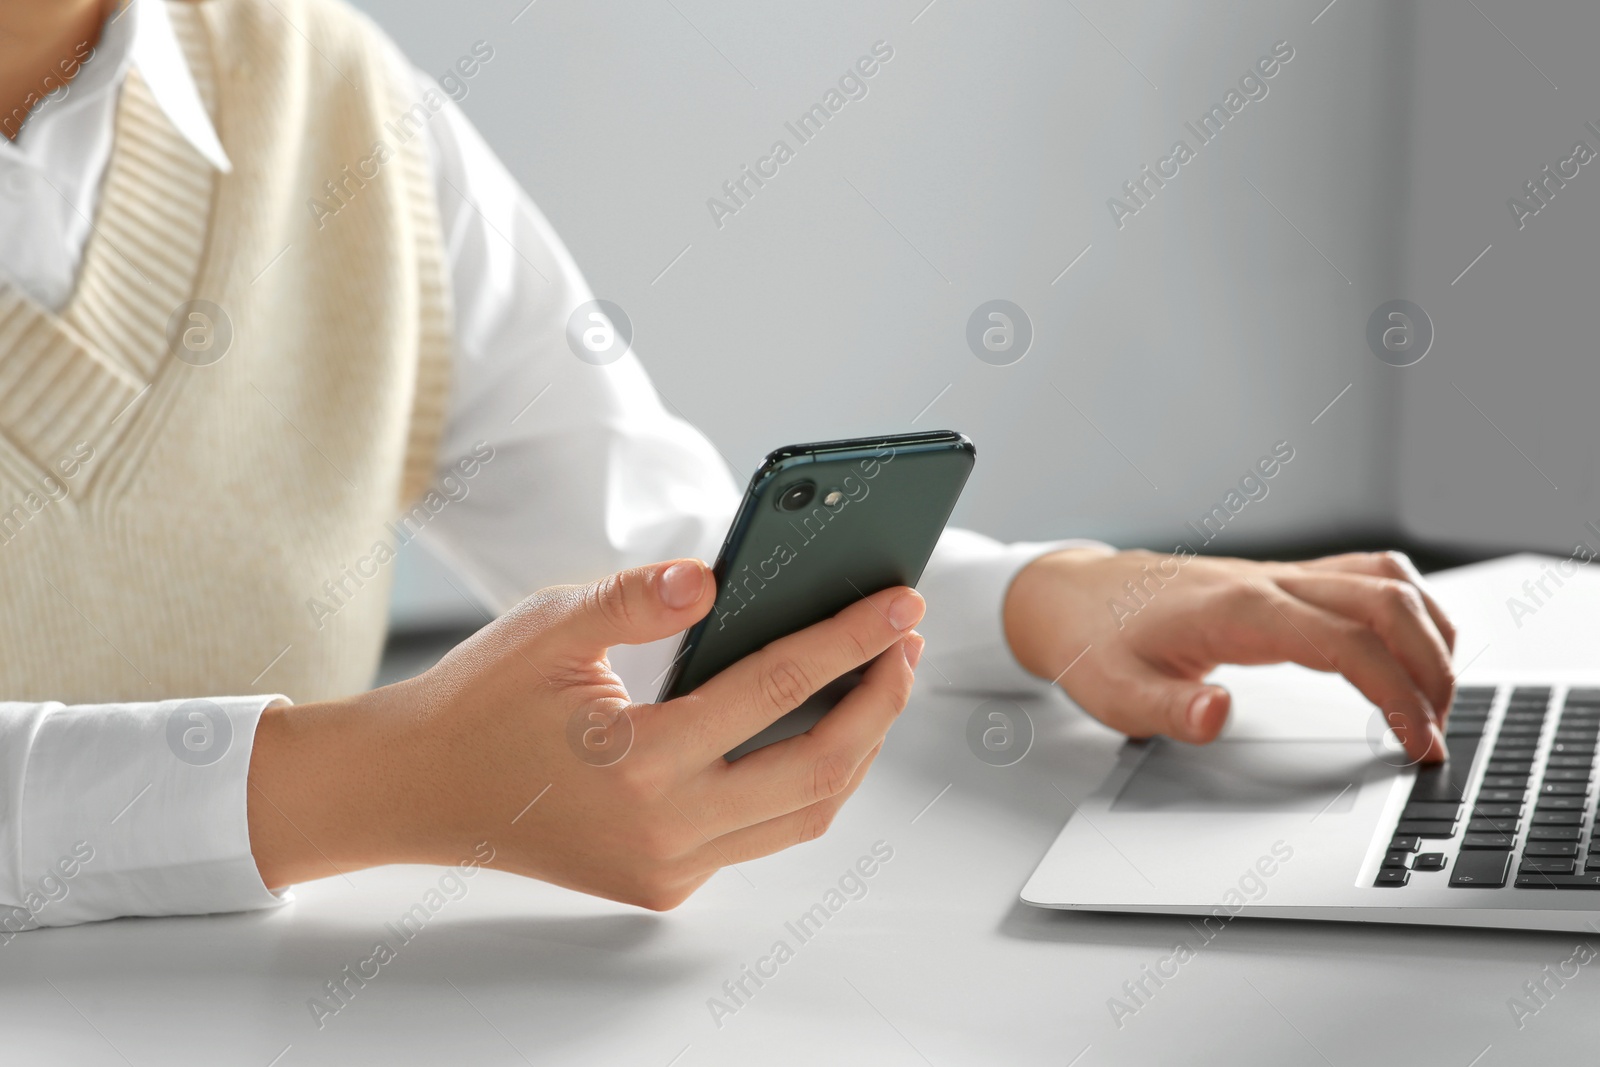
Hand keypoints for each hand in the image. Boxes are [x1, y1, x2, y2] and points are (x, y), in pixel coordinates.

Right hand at [247, 559, 924, 908]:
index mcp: (637, 762)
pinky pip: (764, 834)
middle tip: (905, 642)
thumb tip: (718, 575)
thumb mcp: (549, 627)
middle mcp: (664, 832)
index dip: (849, 640)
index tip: (900, 603)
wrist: (416, 790)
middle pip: (820, 770)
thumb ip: (636, 599)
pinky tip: (816, 726)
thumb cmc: (479, 700)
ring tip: (876, 679)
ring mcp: (668, 868)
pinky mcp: (665, 882)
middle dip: (880, 702)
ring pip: (805, 815)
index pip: (778, 691)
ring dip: (855, 747)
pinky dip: (804, 781)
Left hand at [1003, 548, 1455, 761]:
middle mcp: (1269, 582)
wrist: (1072, 597)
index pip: (1346, 644)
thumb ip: (1169, 711)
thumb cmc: (1094, 644)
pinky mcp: (1282, 578)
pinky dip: (1407, 609)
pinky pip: (1366, 576)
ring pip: (1386, 581)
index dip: (1398, 695)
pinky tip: (1410, 650)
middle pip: (1386, 603)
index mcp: (1237, 611)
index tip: (1420, 744)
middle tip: (1438, 731)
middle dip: (1433, 667)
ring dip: (1429, 632)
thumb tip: (1218, 717)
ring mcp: (1280, 574)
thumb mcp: (1115, 694)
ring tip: (1436, 697)